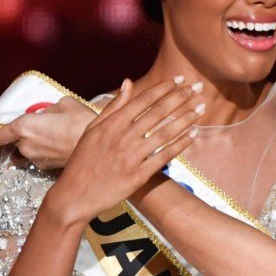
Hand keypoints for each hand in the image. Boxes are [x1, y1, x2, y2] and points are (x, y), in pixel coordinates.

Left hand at [0, 96, 95, 169]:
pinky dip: (45, 152)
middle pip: (14, 142)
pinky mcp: (47, 168)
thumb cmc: (81, 122)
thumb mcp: (64, 103)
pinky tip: (60, 146)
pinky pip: (39, 158)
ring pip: (27, 150)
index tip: (4, 129)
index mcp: (23, 127)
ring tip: (53, 137)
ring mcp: (35, 159)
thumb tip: (46, 115)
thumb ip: (48, 110)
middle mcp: (25, 146)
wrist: (99, 148)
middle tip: (40, 127)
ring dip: (35, 144)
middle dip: (24, 135)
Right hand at [47, 78, 203, 225]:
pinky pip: (164, 157)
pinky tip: (194, 134)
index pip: (143, 100)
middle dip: (181, 97)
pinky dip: (180, 144)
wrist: (74, 195)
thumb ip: (113, 106)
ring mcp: (131, 157)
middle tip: (198, 87)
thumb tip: (128, 82)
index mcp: (111, 124)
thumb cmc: (83, 160)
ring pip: (165, 133)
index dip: (164, 88)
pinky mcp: (138, 176)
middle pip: (158, 113)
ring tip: (201, 107)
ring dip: (186, 118)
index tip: (181, 79)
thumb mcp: (92, 130)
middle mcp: (122, 138)